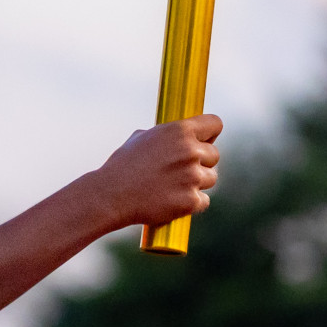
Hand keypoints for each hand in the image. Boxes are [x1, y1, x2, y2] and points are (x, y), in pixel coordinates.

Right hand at [93, 114, 221, 228]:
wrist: (110, 195)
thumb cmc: (121, 166)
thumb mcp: (140, 139)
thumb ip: (165, 137)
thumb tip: (177, 136)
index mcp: (179, 131)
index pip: (215, 124)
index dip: (209, 134)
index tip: (204, 141)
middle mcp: (190, 151)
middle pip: (214, 155)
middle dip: (200, 162)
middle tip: (180, 170)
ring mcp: (193, 177)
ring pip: (210, 178)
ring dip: (196, 183)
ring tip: (171, 186)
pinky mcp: (191, 200)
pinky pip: (203, 201)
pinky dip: (190, 203)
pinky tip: (172, 200)